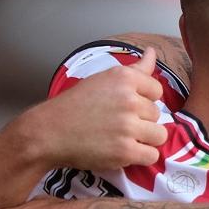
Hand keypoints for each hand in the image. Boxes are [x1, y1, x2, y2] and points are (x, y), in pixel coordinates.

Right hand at [13, 47, 168, 171]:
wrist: (49, 132)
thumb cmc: (75, 105)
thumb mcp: (104, 80)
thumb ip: (134, 69)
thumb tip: (152, 51)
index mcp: (123, 78)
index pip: (156, 90)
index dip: (144, 100)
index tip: (125, 106)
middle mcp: (128, 99)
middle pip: (157, 114)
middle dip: (141, 120)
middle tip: (117, 123)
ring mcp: (128, 126)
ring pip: (159, 135)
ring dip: (145, 140)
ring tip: (124, 138)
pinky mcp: (125, 151)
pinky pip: (152, 155)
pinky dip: (140, 156)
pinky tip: (123, 151)